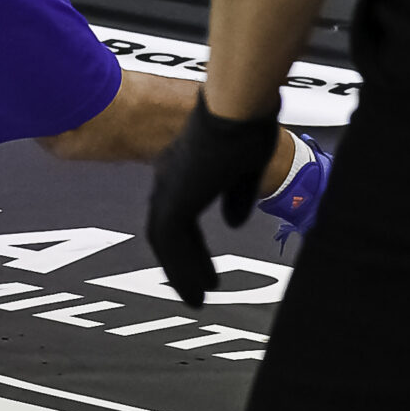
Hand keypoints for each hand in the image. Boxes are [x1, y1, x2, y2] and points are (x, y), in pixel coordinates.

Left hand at [145, 91, 280, 306]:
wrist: (236, 112)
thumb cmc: (245, 127)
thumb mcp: (244, 171)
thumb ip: (236, 198)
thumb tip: (232, 224)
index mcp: (183, 168)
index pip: (176, 214)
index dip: (188, 243)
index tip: (200, 265)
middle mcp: (169, 178)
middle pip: (165, 231)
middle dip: (180, 262)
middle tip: (193, 289)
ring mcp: (168, 189)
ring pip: (165, 242)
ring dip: (180, 272)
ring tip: (196, 298)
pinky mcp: (175, 200)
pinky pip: (172, 245)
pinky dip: (182, 269)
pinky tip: (198, 289)